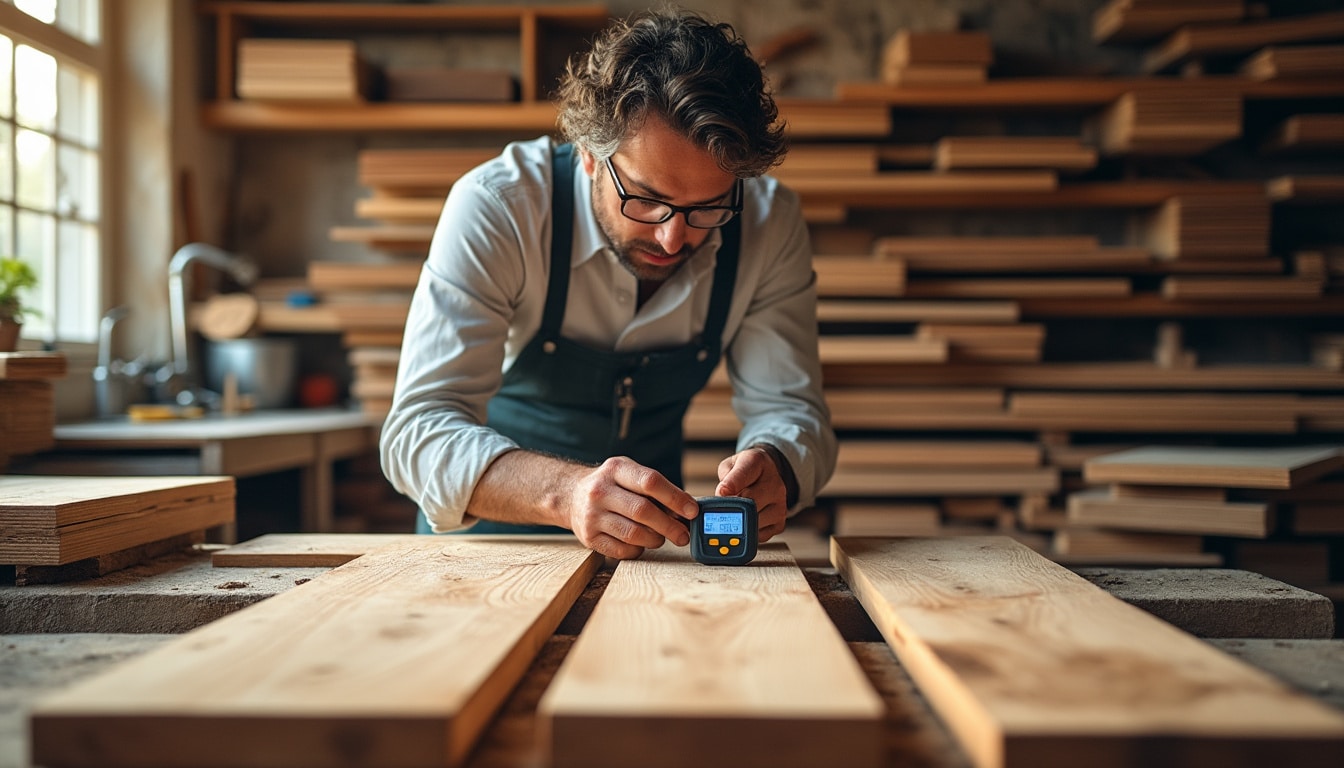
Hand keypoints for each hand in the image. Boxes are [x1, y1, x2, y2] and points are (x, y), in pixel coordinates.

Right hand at [565, 456, 698, 559]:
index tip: (692, 511)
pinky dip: (638, 549)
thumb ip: (656, 489)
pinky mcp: (589, 538)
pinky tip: (640, 542)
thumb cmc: (611, 485)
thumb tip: (687, 510)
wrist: (572, 496)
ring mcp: (592, 515)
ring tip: (660, 537)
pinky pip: (622, 549)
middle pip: (643, 511)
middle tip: (683, 534)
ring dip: (655, 539)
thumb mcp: (629, 474)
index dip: (676, 497)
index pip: (650, 482)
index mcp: (615, 469)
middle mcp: (600, 491)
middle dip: (670, 526)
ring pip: (634, 534)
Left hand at [715, 447, 787, 541]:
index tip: (721, 493)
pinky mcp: (780, 523)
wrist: (767, 474)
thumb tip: (722, 497)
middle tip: (721, 510)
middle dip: (732, 509)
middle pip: (750, 502)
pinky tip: (746, 521)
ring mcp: (780, 504)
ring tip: (735, 513)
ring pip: (755, 521)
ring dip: (739, 522)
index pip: (743, 475)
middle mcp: (774, 483)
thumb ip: (723, 478)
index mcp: (757, 463)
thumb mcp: (729, 465)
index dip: (730, 485)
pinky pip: (759, 535)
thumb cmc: (744, 471)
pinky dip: (748, 532)